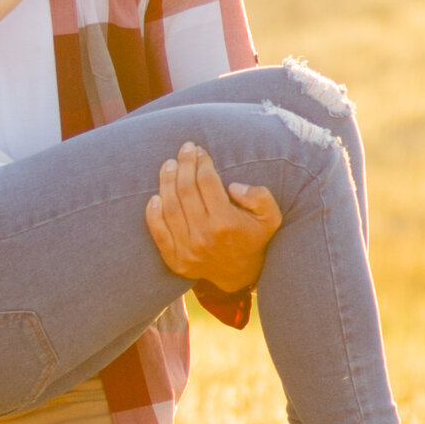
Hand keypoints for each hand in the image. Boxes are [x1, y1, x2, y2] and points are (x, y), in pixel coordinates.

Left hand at [145, 143, 280, 296]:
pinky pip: (159, 233)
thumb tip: (233, 186)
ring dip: (166, 181)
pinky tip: (155, 196)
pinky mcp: (175, 260)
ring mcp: (188, 249)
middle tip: (184, 149)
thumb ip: (260, 197)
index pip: (207, 181)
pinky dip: (153, 214)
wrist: (241, 274)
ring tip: (168, 164)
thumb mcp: (270, 217)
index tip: (200, 150)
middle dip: (184, 164)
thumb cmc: (254, 237)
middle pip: (186, 190)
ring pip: (170, 207)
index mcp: (227, 222)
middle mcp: (205, 236)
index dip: (201, 162)